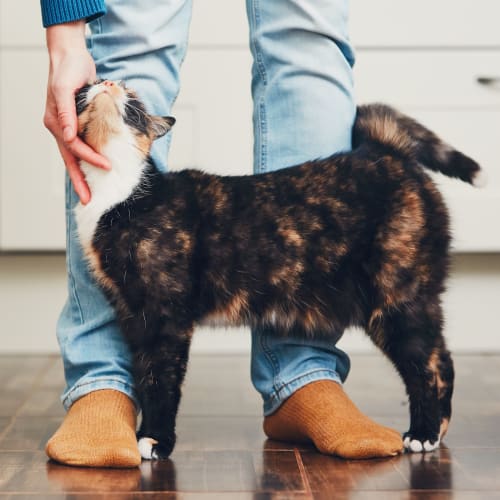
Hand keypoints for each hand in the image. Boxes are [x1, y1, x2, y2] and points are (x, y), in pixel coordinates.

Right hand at [43, 21, 109, 203]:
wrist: (71, 56)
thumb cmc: (68, 69)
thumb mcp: (66, 88)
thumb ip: (66, 112)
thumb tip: (67, 135)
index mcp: (56, 122)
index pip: (74, 148)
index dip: (90, 158)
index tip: (106, 167)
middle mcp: (60, 128)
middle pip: (71, 160)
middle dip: (79, 181)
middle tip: (87, 201)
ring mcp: (67, 127)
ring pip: (75, 157)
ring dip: (82, 175)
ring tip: (89, 193)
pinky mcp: (76, 124)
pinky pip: (81, 147)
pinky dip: (87, 160)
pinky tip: (93, 171)